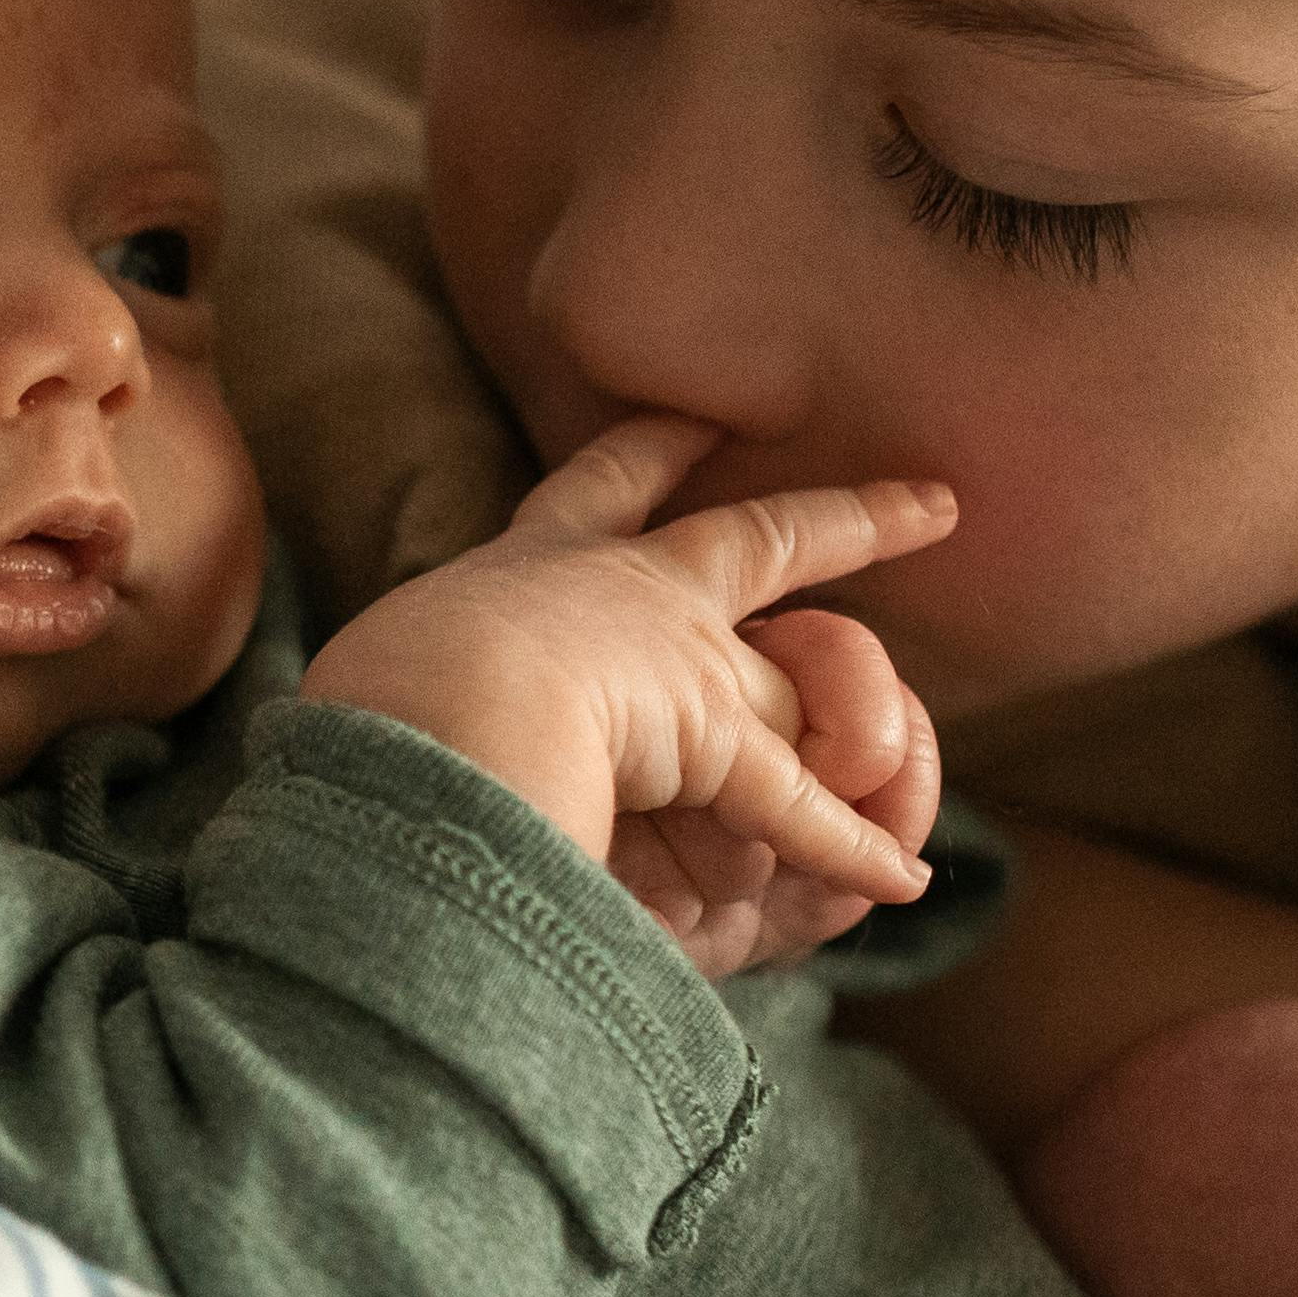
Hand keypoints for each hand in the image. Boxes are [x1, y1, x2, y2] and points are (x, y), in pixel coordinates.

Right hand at [303, 414, 955, 975]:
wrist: (416, 719)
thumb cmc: (372, 714)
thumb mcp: (396, 688)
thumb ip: (440, 694)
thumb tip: (438, 725)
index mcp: (520, 570)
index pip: (591, 493)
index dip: (640, 456)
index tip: (684, 419)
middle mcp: (617, 587)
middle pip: (753, 534)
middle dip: (847, 518)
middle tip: (925, 500)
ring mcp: (679, 656)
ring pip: (816, 662)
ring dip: (872, 711)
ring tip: (912, 762)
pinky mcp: (714, 736)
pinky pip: (798, 801)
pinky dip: (846, 843)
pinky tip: (896, 877)